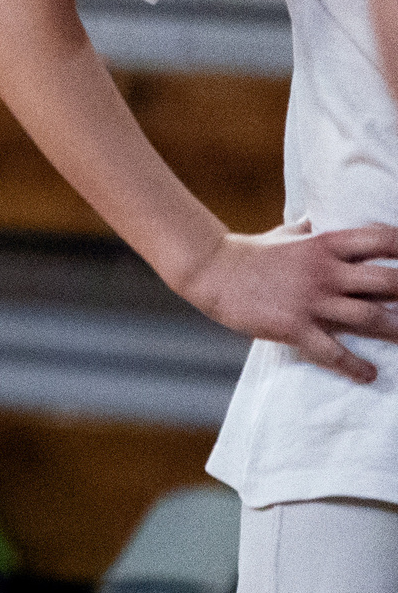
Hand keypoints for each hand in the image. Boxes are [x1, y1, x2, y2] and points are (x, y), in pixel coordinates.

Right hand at [170, 223, 397, 383]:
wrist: (212, 271)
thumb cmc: (250, 251)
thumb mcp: (285, 233)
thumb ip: (310, 229)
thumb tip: (320, 217)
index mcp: (325, 244)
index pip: (381, 239)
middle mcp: (326, 271)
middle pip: (388, 281)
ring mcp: (312, 300)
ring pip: (371, 317)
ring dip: (396, 331)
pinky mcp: (295, 326)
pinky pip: (334, 351)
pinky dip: (355, 366)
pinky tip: (369, 375)